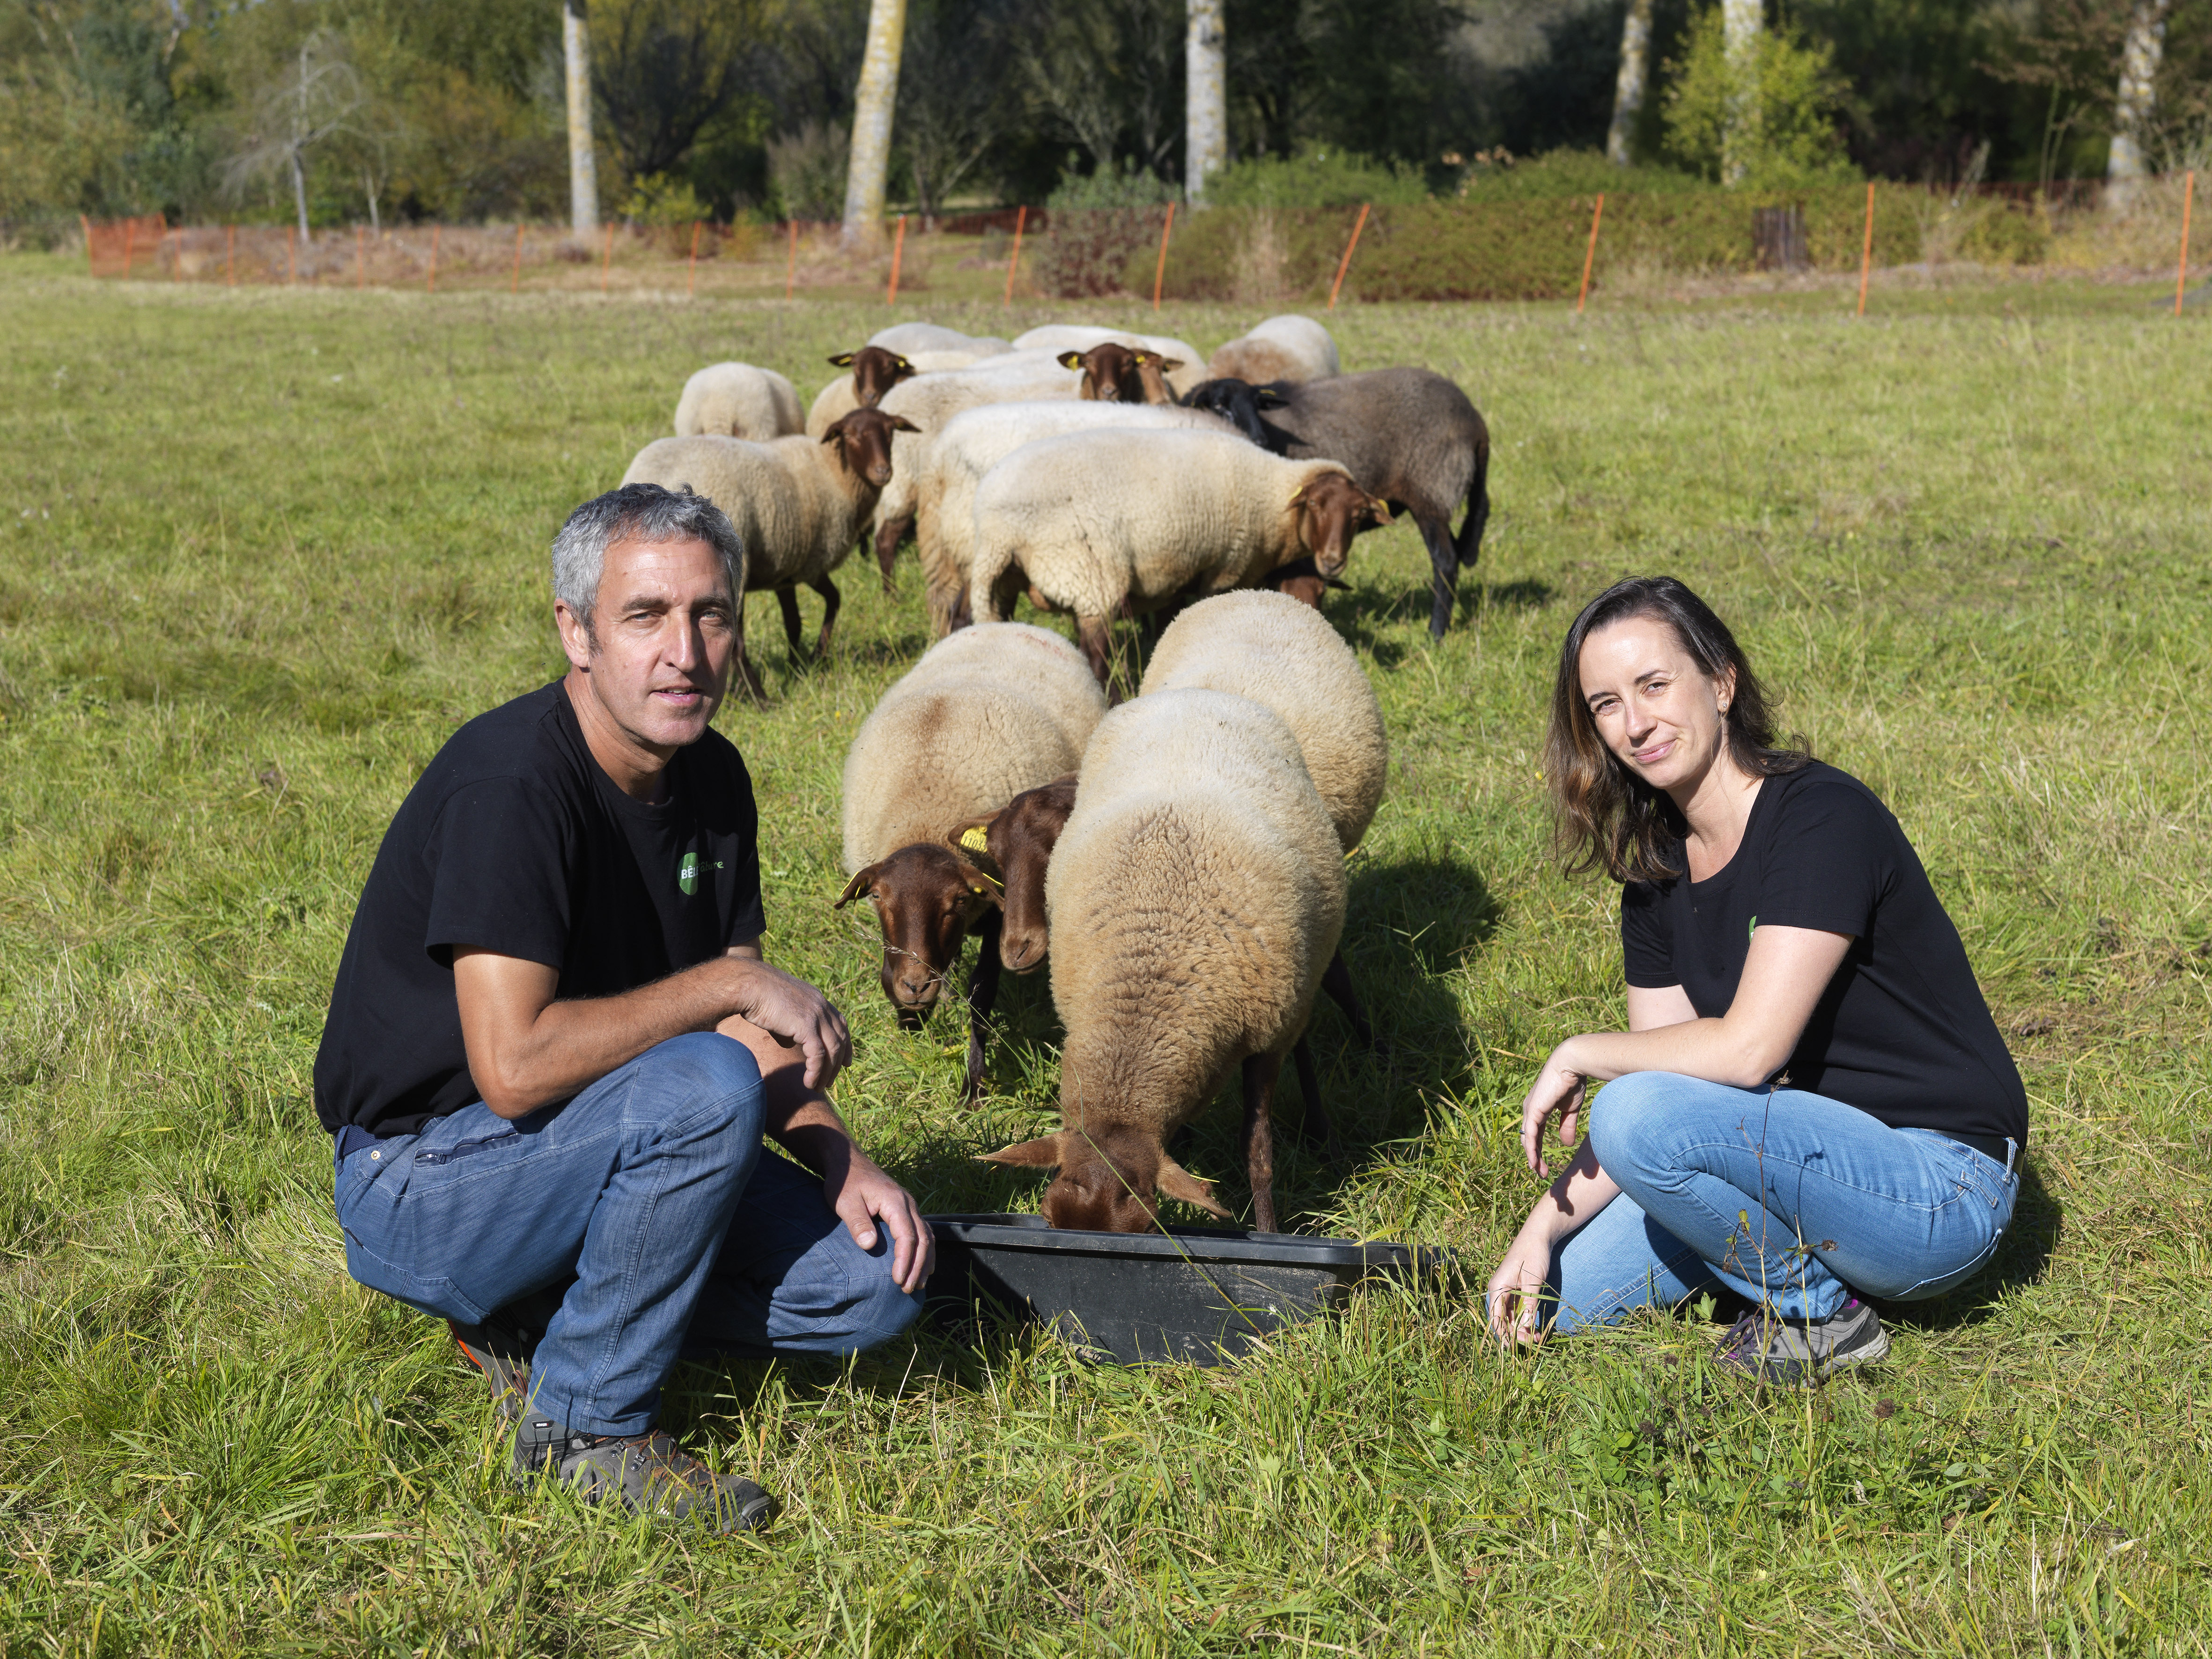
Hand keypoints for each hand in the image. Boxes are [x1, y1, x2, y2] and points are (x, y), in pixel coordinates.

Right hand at [726, 959, 851, 1089]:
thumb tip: (789, 1044)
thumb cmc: (756, 996)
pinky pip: (818, 1055)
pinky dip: (816, 1072)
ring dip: (827, 1072)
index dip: (846, 1044)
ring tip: (818, 1088)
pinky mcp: (806, 1026)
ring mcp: (816, 1015)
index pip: (840, 1024)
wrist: (748, 985)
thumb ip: (788, 1028)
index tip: (846, 1062)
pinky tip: (808, 1083)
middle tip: (830, 1081)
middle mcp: (821, 1006)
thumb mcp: (779, 1012)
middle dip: (838, 1063)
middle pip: (841, 1039)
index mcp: (817, 999)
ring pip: (833, 1050)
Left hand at [824, 1149, 935, 1294]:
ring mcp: (909, 1206)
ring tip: (917, 1284)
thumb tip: (869, 1245)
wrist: (848, 1163)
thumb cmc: (844, 1183)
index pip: (907, 1236)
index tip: (897, 1280)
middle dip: (918, 1266)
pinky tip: (922, 1266)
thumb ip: (857, 1223)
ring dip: (925, 1261)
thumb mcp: (844, 1202)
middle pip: (923, 1239)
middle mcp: (908, 1204)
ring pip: (928, 1236)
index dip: (905, 1261)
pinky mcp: (906, 1210)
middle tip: (908, 1289)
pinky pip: (923, 1232)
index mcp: (895, 1201)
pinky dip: (925, 1251)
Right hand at [1485, 1225, 1553, 1347]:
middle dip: (1515, 1334)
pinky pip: (1516, 1310)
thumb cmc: (1533, 1256)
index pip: (1495, 1318)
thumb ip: (1528, 1305)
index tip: (1514, 1348)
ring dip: (1520, 1328)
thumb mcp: (1533, 1282)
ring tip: (1537, 1337)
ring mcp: (1506, 1291)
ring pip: (1509, 1316)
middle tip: (1532, 1343)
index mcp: (1497, 1288)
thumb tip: (1525, 1328)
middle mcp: (1498, 1291)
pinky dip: (1524, 1319)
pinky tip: (1534, 1327)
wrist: (1537, 1237)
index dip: (1503, 1334)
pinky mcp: (1515, 1291)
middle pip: (1502, 1319)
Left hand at [1520, 1044, 1588, 1177]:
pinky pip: (1531, 1134)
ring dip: (1533, 1158)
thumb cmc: (1572, 1082)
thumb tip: (1566, 1145)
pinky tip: (1533, 1162)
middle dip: (1535, 1158)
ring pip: (1528, 1139)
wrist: (1572, 1065)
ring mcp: (1530, 1110)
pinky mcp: (1533, 1110)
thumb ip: (1567, 1126)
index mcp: (1538, 1109)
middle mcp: (1530, 1110)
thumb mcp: (1570, 1110)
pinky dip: (1531, 1149)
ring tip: (1538, 1173)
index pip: (1535, 1134)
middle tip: (1541, 1174)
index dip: (1539, 1150)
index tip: (1544, 1166)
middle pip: (1529, 1139)